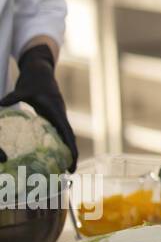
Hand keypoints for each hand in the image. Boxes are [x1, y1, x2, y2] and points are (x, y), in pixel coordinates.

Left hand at [0, 43, 77, 168]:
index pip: (67, 132)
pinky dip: (60, 144)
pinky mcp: (52, 116)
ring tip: (64, 167)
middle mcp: (59, 115)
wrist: (40, 69)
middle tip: (70, 171)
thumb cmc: (34, 79)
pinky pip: (59, 133)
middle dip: (71, 154)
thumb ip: (13, 97)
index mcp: (56, 111)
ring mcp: (57, 116)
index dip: (71, 147)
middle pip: (69, 138)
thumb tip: (1, 103)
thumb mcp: (24, 89)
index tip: (73, 161)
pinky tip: (54, 154)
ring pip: (65, 136)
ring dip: (67, 151)